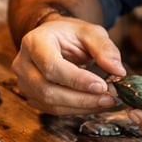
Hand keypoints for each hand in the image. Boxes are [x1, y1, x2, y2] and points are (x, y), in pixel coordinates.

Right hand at [11, 17, 125, 114]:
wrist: (54, 39)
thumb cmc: (71, 34)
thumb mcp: (91, 32)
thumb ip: (105, 49)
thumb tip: (118, 71)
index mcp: (34, 42)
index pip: (52, 66)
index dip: (77, 80)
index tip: (102, 86)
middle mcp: (23, 64)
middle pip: (49, 90)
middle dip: (82, 98)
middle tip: (110, 97)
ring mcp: (25, 83)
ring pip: (51, 104)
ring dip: (82, 106)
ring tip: (107, 101)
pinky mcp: (32, 97)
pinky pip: (53, 110)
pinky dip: (77, 110)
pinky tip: (95, 104)